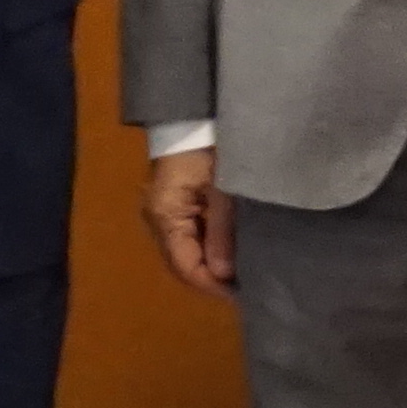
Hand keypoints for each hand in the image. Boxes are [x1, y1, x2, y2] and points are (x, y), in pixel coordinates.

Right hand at [142, 146, 236, 299]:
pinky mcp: (175, 203)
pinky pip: (190, 235)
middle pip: (183, 263)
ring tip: (244, 270)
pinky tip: (232, 249)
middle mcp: (158, 219)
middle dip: (214, 277)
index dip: (212, 284)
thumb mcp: (222, 191)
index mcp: (165, 217)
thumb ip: (222, 233)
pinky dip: (210, 245)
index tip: (243, 292)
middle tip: (248, 285)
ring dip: (213, 263)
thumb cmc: (210, 149)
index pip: (186, 267)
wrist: (196, 114)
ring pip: (187, 251)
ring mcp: (164, 211)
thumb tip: (224, 274)